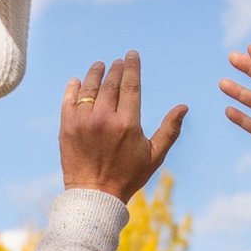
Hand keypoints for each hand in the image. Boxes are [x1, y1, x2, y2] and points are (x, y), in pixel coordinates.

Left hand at [59, 54, 187, 200]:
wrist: (95, 195)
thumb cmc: (128, 176)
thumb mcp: (154, 155)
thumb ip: (169, 129)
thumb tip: (183, 107)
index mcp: (127, 123)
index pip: (131, 85)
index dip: (132, 67)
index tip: (132, 55)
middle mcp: (104, 119)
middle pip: (110, 83)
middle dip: (116, 68)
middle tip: (118, 61)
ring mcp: (83, 122)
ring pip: (89, 88)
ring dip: (95, 73)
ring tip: (100, 65)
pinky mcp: (66, 127)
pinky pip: (69, 100)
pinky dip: (73, 88)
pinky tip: (78, 80)